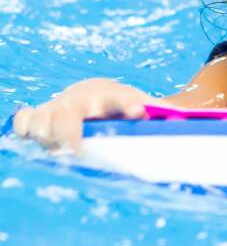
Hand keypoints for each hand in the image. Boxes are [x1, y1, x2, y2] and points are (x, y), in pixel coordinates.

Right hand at [13, 79, 156, 151]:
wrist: (99, 93)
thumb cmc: (128, 107)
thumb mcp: (151, 109)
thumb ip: (166, 116)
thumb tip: (184, 123)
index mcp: (113, 98)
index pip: (121, 98)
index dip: (128, 104)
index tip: (139, 112)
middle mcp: (82, 100)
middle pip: (66, 114)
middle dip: (70, 134)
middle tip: (81, 152)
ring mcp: (58, 107)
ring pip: (40, 120)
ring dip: (47, 137)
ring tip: (63, 150)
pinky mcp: (42, 115)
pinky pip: (23, 121)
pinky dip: (26, 130)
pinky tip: (41, 142)